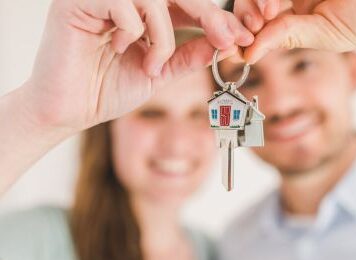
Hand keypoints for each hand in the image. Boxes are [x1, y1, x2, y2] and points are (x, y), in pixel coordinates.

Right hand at [22, 0, 252, 132]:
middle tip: (227, 38)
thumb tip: (224, 44)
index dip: (216, 18)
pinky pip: (121, 1)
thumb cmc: (108, 90)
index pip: (187, 5)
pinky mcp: (78, 1)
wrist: (70, 111)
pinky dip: (132, 28)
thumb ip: (188, 56)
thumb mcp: (160, 73)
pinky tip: (118, 47)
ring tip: (151, 66)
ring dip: (162, 34)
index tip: (242, 37)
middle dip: (208, 15)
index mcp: (144, 14)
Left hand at [233, 0, 355, 62]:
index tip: (233, 45)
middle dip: (247, 12)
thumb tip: (248, 54)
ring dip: (259, 0)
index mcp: (295, 15)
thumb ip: (287, 36)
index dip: (243, 29)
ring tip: (269, 11)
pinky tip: (274, 4)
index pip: (258, 19)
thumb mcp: (324, 35)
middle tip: (254, 24)